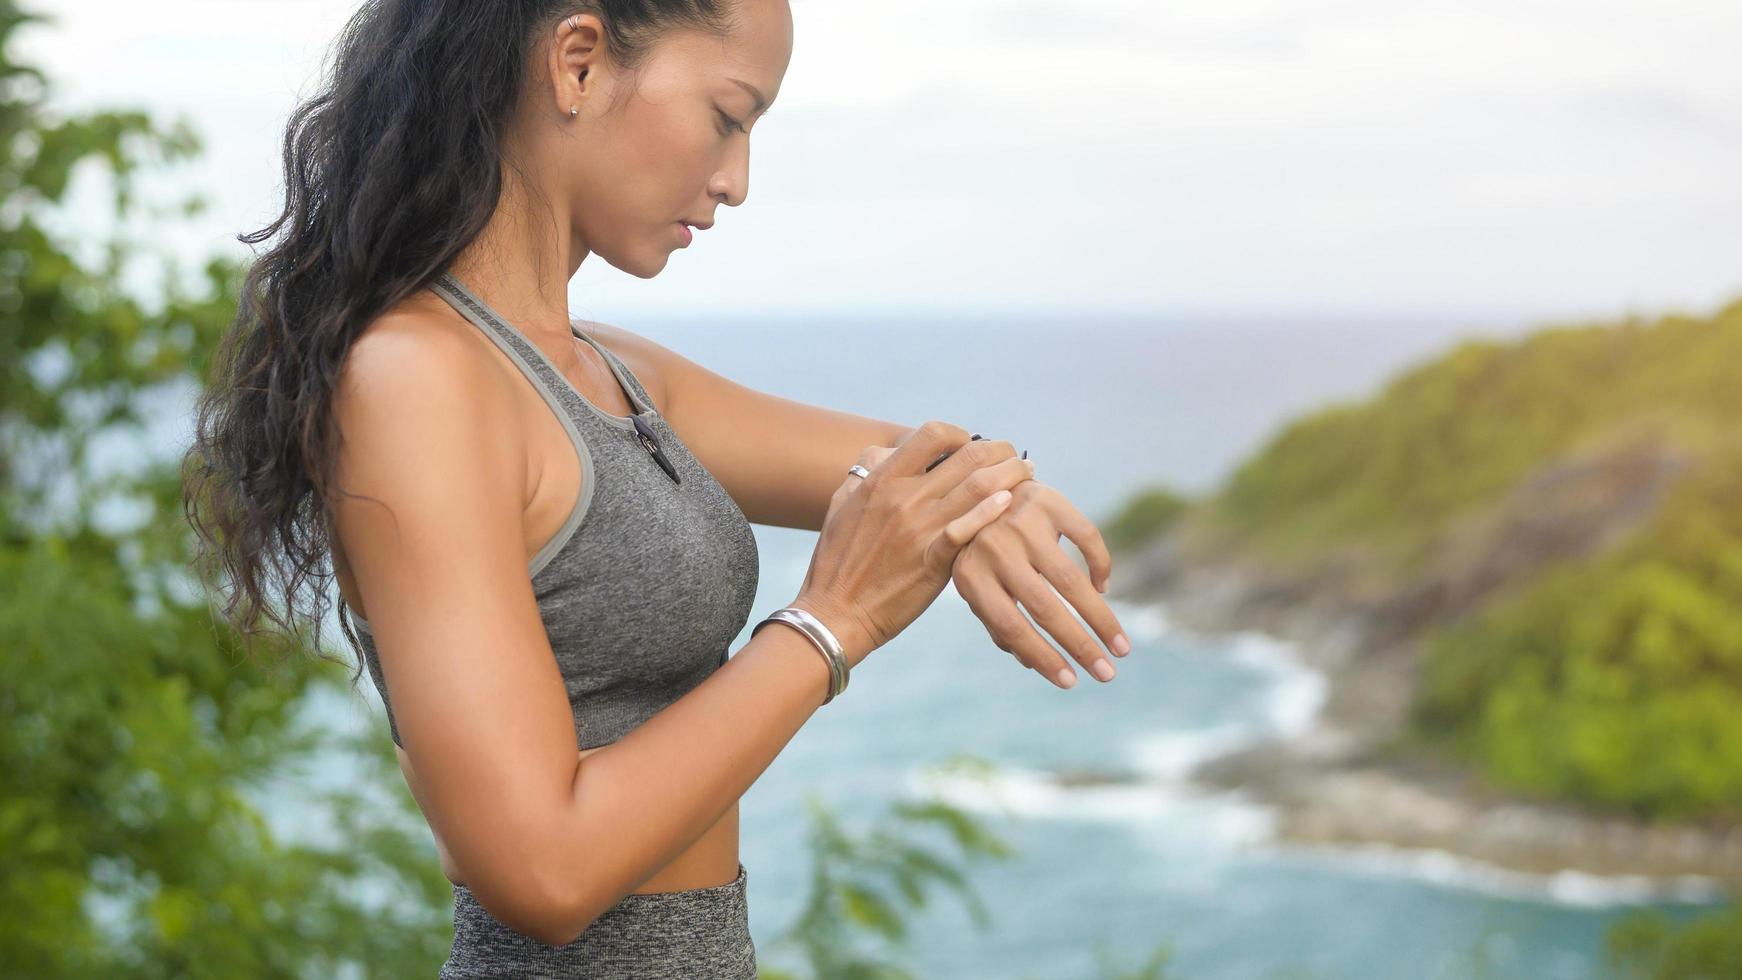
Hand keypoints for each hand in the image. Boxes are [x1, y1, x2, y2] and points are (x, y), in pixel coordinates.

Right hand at [796, 422, 1028, 666]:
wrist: (834, 613)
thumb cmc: (836, 560)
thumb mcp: (841, 504)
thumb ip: (866, 472)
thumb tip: (888, 452)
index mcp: (882, 480)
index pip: (933, 434)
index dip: (961, 434)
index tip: (973, 445)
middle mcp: (904, 497)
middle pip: (968, 455)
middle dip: (1000, 450)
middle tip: (1014, 455)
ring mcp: (920, 529)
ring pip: (979, 487)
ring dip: (1010, 474)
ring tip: (1026, 473)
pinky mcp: (931, 562)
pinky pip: (967, 529)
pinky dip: (992, 511)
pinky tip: (1009, 503)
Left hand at [949, 478, 1129, 688]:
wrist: (980, 485)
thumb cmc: (980, 548)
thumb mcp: (976, 581)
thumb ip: (997, 619)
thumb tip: (1032, 663)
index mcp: (969, 575)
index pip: (1009, 626)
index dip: (1042, 656)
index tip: (1071, 682)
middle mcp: (992, 547)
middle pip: (1043, 607)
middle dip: (1079, 645)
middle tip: (1107, 674)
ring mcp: (1019, 521)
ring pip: (1069, 579)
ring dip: (1100, 618)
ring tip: (1121, 647)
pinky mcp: (1046, 499)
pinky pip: (1086, 536)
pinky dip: (1100, 564)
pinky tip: (1103, 588)